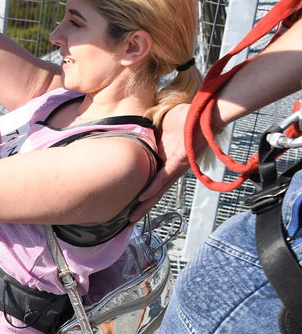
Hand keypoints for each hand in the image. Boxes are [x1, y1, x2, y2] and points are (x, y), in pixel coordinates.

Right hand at [129, 102, 195, 221]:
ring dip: (145, 204)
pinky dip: (153, 187)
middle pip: (155, 192)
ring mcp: (175, 167)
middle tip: (129, 221)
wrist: (203, 113)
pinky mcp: (179, 162)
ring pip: (158, 190)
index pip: (151, 181)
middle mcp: (170, 169)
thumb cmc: (186, 118)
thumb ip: (148, 133)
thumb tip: (133, 132)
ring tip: (132, 216)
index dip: (141, 194)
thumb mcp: (160, 126)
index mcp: (165, 162)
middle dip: (142, 207)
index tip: (129, 204)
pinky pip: (164, 177)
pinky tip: (143, 196)